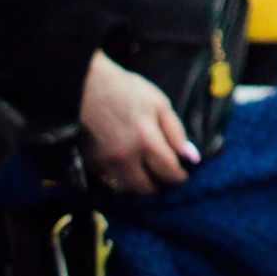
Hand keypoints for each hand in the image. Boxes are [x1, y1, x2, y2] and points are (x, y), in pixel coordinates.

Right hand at [78, 51, 200, 195]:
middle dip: (159, 186)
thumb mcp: (159, 103)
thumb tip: (192, 156)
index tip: (183, 176)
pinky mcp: (90, 164)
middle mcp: (126, 158)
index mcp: (148, 142)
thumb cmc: (125, 90)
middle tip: (165, 178)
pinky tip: (126, 169)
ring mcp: (105, 164)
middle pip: (146, 188)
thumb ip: (176, 132)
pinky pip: (109, 181)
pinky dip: (120, 180)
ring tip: (147, 176)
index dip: (178, 177)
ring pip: (127, 189)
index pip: (168, 172)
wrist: (84, 86)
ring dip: (139, 186)